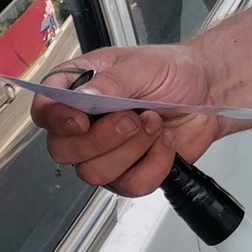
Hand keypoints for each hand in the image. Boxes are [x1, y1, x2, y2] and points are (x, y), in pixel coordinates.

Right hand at [33, 43, 220, 197]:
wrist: (207, 93)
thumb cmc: (172, 71)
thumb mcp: (142, 65)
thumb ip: (112, 82)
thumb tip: (85, 97)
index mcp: (78, 88)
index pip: (45, 110)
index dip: (56, 120)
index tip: (80, 120)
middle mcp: (85, 123)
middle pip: (63, 150)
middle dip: (102, 139)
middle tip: (133, 118)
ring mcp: (105, 153)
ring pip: (94, 173)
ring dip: (132, 150)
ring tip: (154, 125)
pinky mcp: (129, 173)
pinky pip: (130, 185)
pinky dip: (154, 165)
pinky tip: (164, 143)